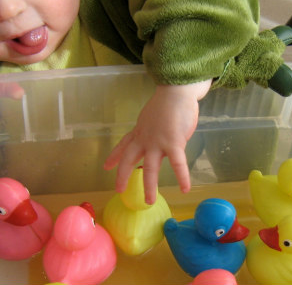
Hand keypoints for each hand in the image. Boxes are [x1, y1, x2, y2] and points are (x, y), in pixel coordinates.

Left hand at [104, 80, 211, 203]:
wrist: (176, 91)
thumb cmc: (169, 102)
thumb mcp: (153, 117)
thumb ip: (154, 131)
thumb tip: (161, 141)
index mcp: (140, 131)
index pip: (123, 145)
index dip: (114, 156)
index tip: (106, 166)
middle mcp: (145, 139)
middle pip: (129, 160)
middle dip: (123, 176)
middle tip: (119, 190)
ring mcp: (158, 142)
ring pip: (150, 169)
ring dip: (150, 186)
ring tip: (149, 201)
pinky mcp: (174, 143)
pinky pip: (178, 164)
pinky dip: (182, 177)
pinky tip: (185, 188)